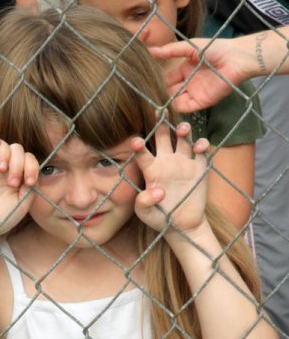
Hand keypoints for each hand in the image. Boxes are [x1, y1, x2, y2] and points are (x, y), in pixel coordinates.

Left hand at [133, 119, 209, 235]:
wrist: (182, 225)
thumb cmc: (159, 218)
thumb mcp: (145, 214)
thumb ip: (144, 203)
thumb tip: (156, 191)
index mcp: (151, 169)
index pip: (143, 153)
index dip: (139, 145)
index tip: (136, 141)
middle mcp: (166, 161)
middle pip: (163, 136)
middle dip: (162, 124)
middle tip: (161, 113)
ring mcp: (184, 163)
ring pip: (184, 139)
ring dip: (183, 130)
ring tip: (182, 129)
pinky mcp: (199, 168)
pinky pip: (202, 152)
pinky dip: (202, 145)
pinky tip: (199, 147)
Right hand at [150, 39, 248, 112]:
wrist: (236, 57)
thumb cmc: (215, 48)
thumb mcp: (189, 47)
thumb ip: (170, 50)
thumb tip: (151, 50)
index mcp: (184, 70)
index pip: (167, 80)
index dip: (157, 83)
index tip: (143, 86)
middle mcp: (188, 84)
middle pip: (170, 92)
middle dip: (159, 95)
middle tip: (144, 99)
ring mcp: (194, 94)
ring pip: (175, 102)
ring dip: (165, 104)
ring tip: (151, 104)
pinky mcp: (201, 102)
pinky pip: (185, 108)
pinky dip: (175, 109)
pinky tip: (165, 108)